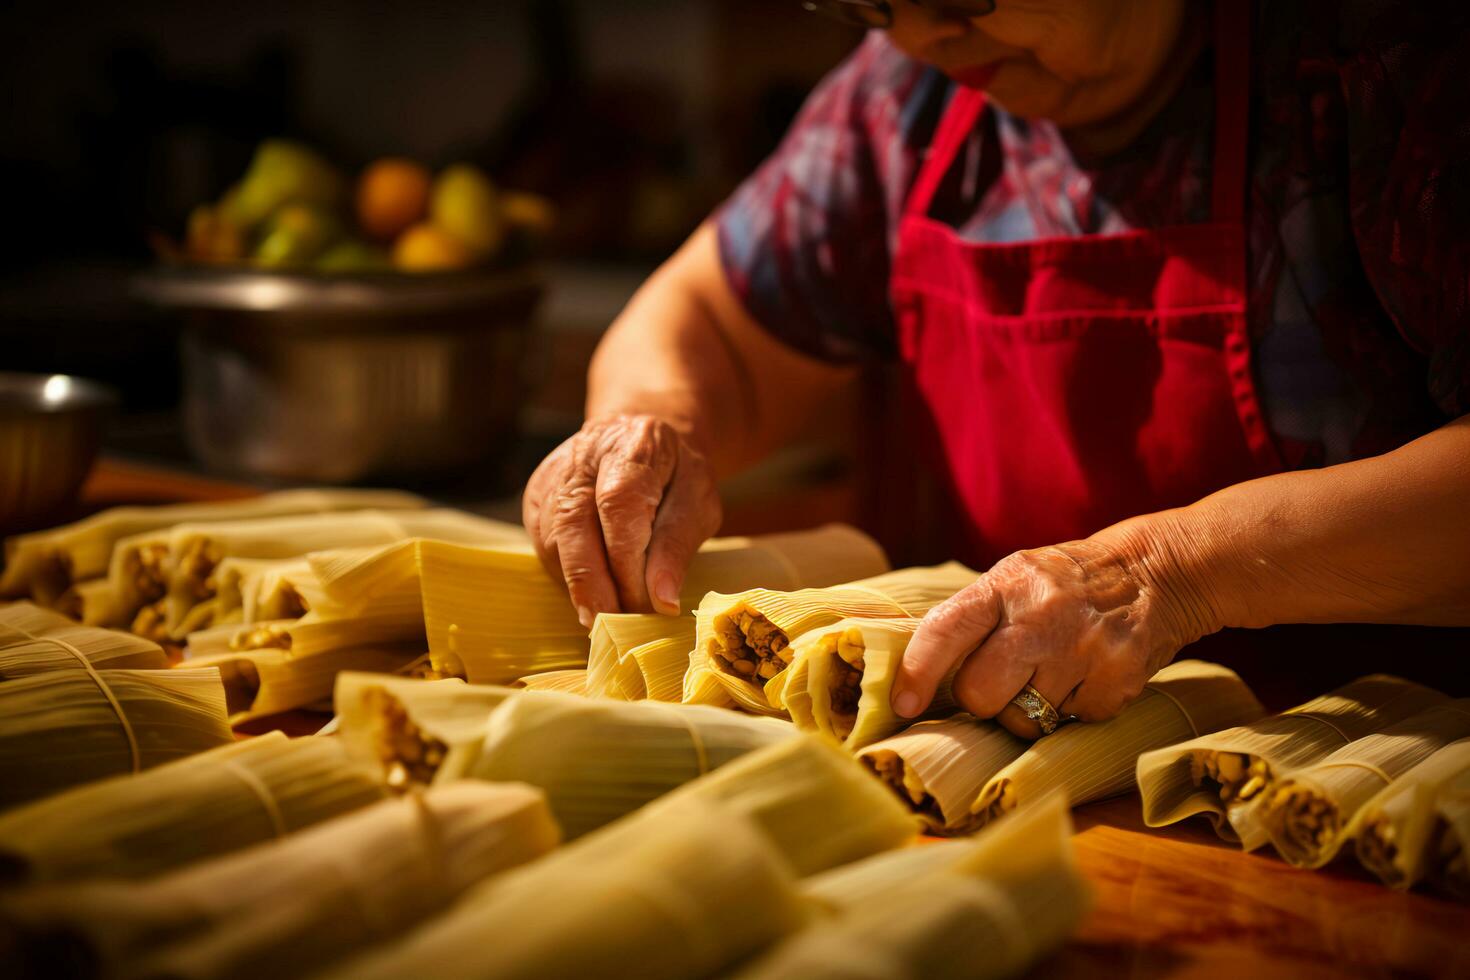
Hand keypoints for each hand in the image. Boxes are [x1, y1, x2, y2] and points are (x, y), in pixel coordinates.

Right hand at [523, 414, 721, 626]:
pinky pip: (544, 545)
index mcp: (633, 445)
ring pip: (553, 540)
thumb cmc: (676, 476)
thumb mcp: (698, 501)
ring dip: (579, 585)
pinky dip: (568, 576)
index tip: (644, 605)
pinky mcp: (536, 497)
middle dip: (592, 586)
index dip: (627, 562)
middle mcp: (584, 455)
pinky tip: (593, 590)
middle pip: (573, 524)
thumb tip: (662, 602)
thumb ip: (678, 546)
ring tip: (609, 613)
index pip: (618, 505)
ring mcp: (553, 476)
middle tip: (613, 627)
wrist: (641, 441)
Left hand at [890, 535, 1206, 738]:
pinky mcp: (1116, 683)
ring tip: (1050, 673)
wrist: (1153, 573)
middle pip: (979, 693)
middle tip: (1002, 680)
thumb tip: (913, 675)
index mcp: (1006, 585)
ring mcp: (1081, 652)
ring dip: (1028, 709)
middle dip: (981, 699)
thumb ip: (970, 619)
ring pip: (1023, 720)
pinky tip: (1084, 676)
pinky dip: (1072, 710)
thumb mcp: (1014, 579)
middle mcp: (1041, 617)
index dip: (917, 672)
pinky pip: (1069, 724)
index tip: (902, 703)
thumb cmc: (1063, 585)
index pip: (946, 631)